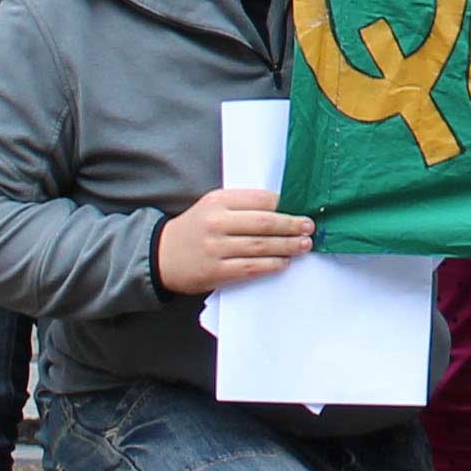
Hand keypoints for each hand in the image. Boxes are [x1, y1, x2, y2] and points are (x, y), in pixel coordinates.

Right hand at [155, 187, 313, 297]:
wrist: (162, 254)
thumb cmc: (196, 228)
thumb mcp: (213, 206)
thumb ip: (241, 205)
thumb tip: (282, 208)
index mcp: (218, 201)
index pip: (259, 199)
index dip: (284, 204)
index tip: (302, 207)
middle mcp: (216, 222)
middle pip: (263, 223)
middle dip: (291, 225)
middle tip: (308, 227)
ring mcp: (215, 248)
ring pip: (260, 246)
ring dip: (286, 246)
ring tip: (303, 245)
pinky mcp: (215, 271)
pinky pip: (250, 267)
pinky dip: (271, 265)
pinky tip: (284, 263)